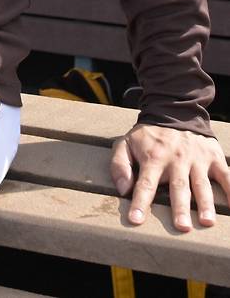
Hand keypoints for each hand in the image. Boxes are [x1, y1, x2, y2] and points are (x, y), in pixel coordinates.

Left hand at [110, 123, 229, 230]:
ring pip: (201, 183)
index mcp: (153, 158)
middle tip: (181, 227)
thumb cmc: (148, 136)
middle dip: (179, 207)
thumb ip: (120, 165)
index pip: (145, 184)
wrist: (174, 111)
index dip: (140, 202)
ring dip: (204, 203)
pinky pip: (226, 175)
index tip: (136, 220)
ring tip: (206, 221)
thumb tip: (122, 189)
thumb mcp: (126, 143)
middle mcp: (176, 159)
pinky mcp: (213, 157)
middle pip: (178, 187)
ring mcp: (197, 159)